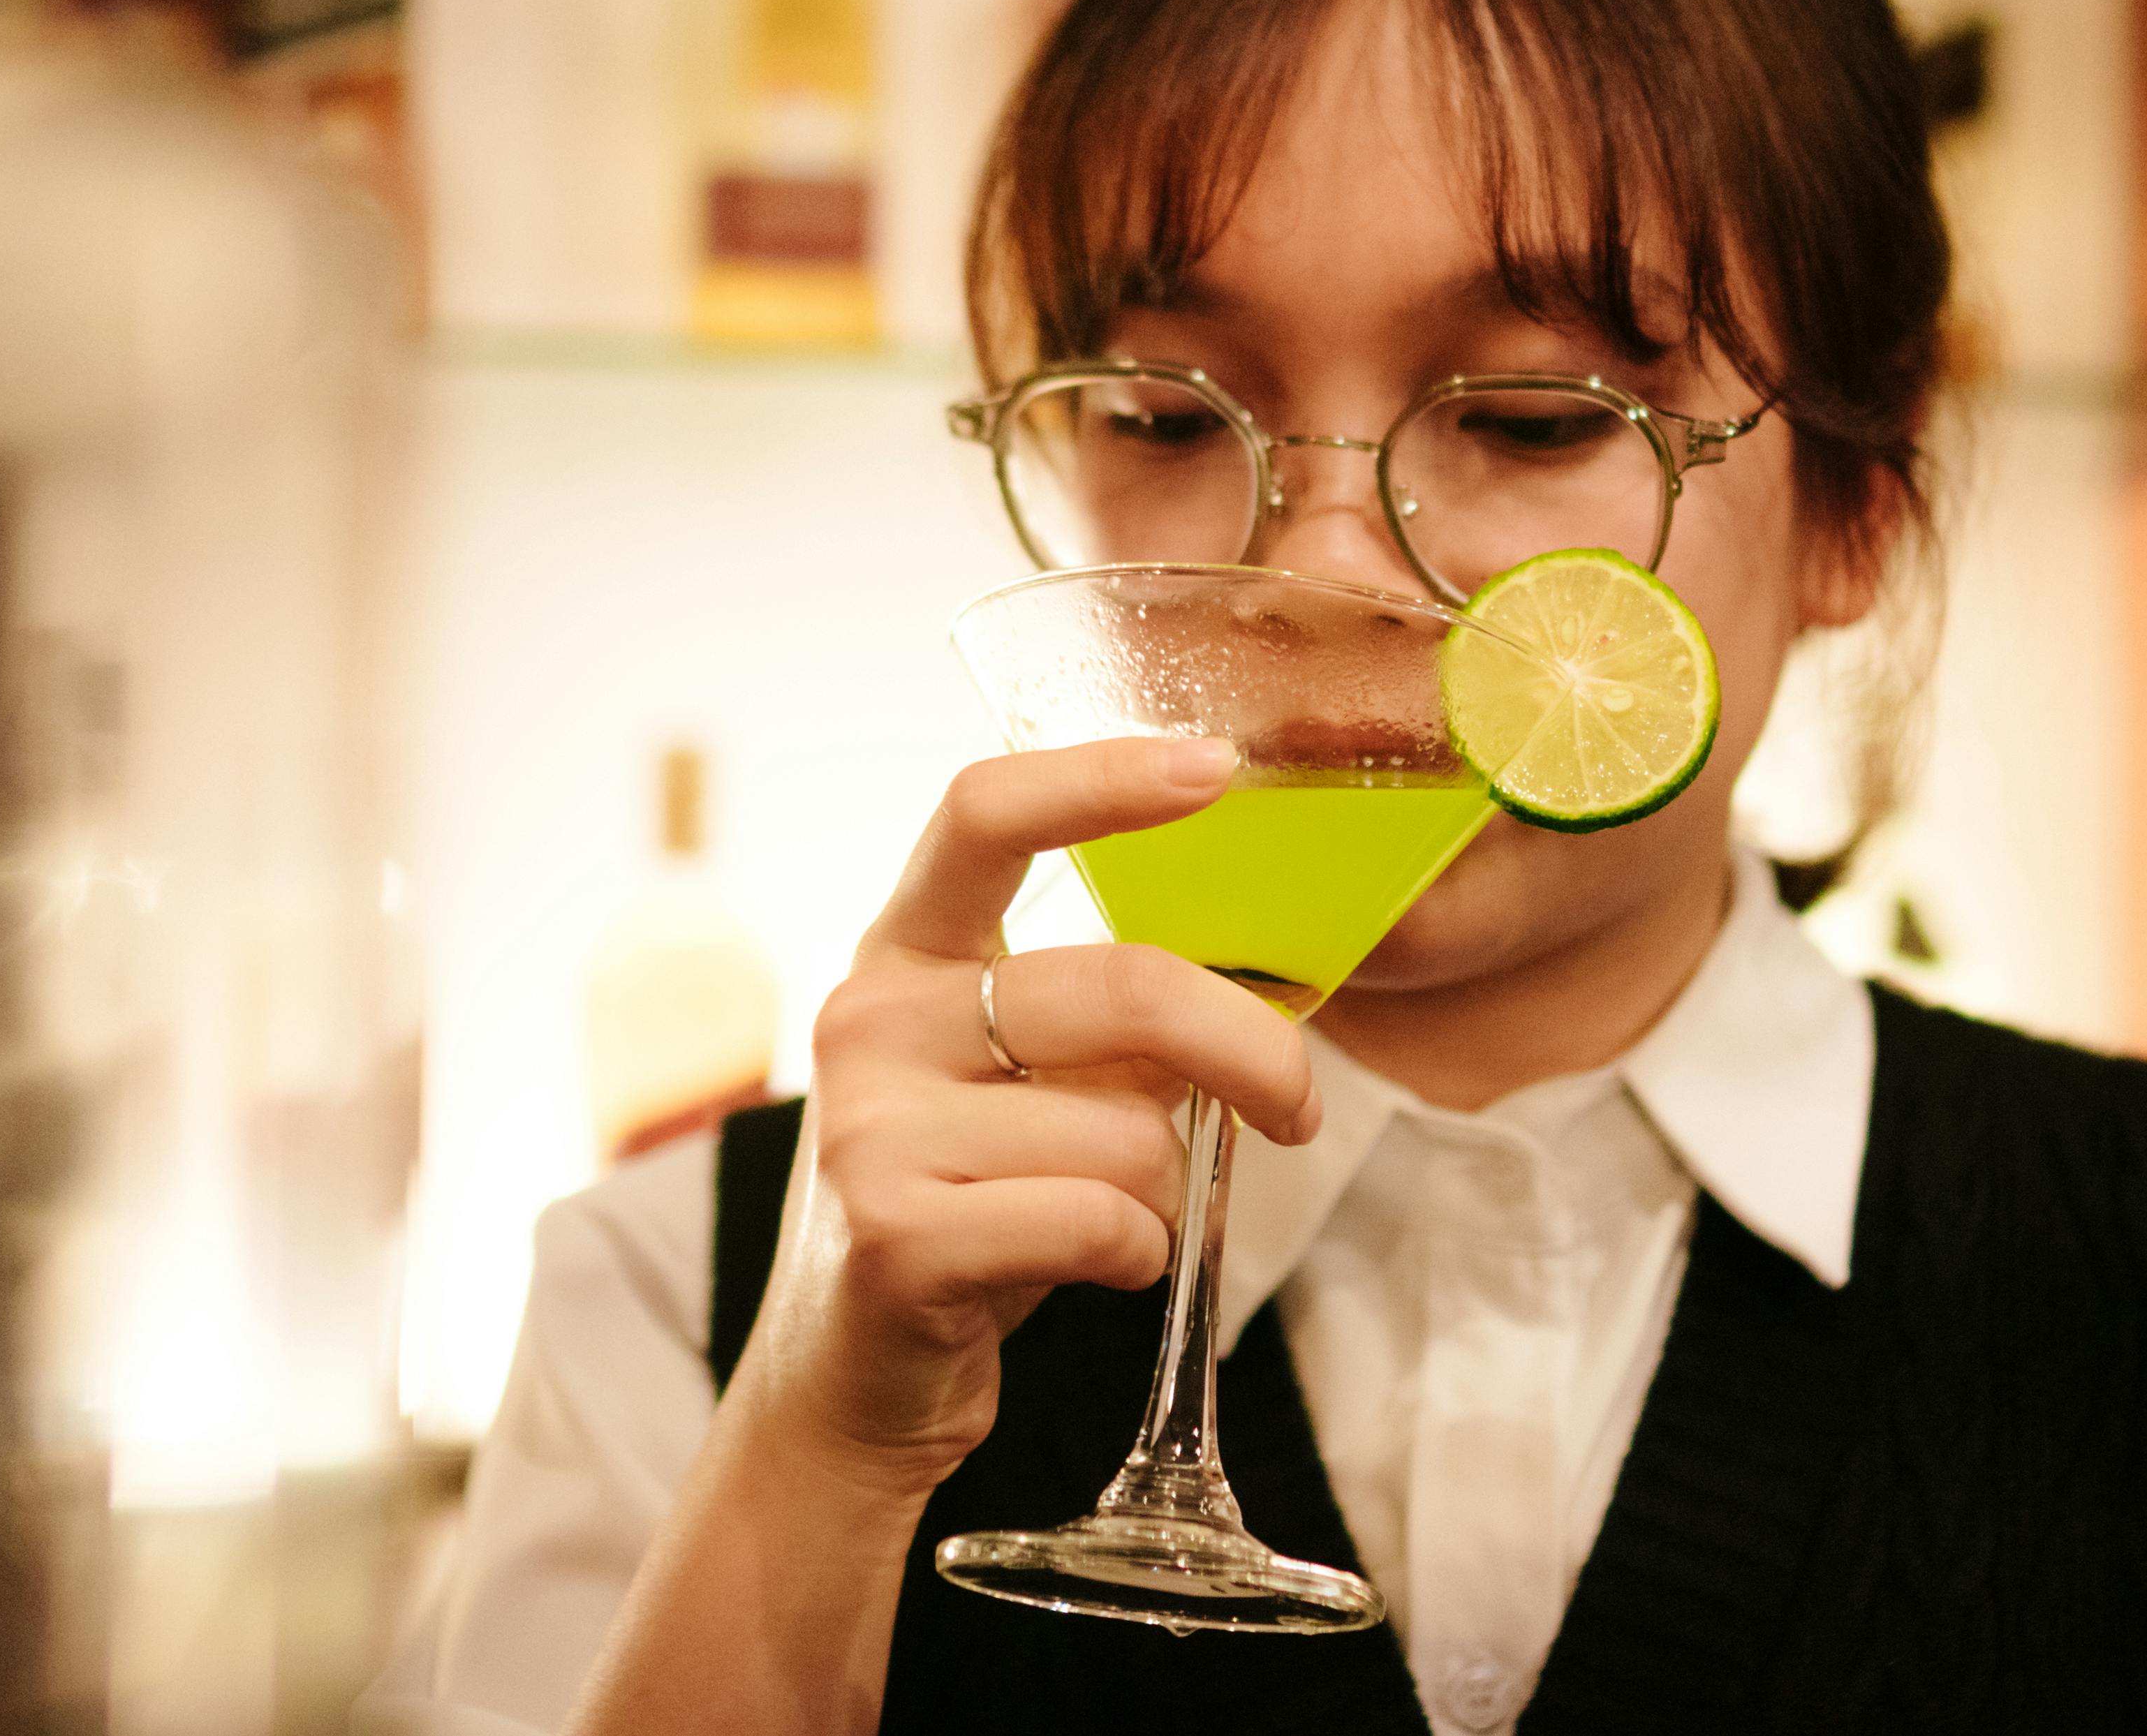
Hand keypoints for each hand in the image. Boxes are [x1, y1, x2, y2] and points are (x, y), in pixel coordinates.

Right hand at [728, 735, 1322, 1500]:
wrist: (849, 1379)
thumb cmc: (973, 1204)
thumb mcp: (1020, 1080)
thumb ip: (1105, 1019)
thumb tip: (1254, 993)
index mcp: (905, 951)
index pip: (987, 814)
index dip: (1104, 777)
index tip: (1216, 767)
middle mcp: (870, 1018)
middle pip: (1124, 985)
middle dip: (1250, 1051)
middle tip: (1296, 1105)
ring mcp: (870, 1129)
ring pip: (1130, 1130)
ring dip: (1170, 1190)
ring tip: (1116, 1217)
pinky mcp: (897, 1239)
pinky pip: (1101, 1221)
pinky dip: (1138, 1254)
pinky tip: (1093, 1267)